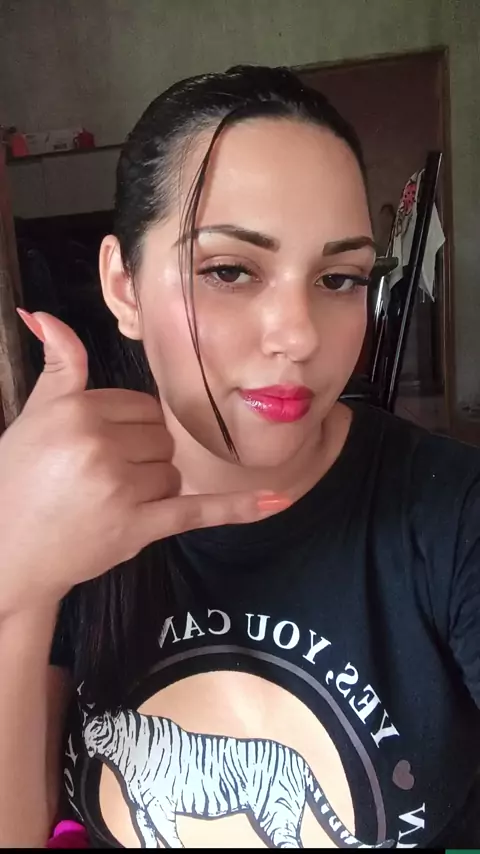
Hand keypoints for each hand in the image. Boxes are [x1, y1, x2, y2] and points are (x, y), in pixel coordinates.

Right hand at [0, 312, 289, 615]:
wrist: (6, 553)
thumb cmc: (18, 483)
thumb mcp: (33, 415)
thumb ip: (56, 364)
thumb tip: (44, 314)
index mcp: (76, 413)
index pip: (138, 405)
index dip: (124, 426)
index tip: (95, 447)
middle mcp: (100, 447)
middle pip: (160, 436)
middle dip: (141, 454)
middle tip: (98, 478)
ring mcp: (122, 489)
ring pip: (174, 470)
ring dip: (155, 485)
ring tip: (107, 500)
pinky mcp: (138, 528)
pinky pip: (197, 510)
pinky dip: (238, 507)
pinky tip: (277, 498)